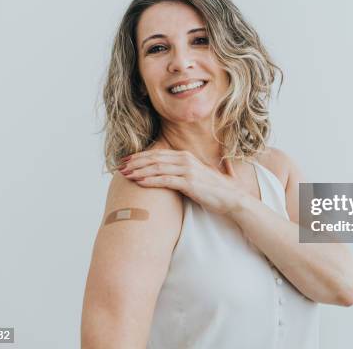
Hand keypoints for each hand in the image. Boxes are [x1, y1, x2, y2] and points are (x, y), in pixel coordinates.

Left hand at [118, 149, 250, 215]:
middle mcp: (186, 160)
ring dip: (138, 171)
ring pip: (156, 168)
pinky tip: (138, 182)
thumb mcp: (197, 176)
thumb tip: (169, 173)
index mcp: (186, 156)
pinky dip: (150, 180)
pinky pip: (165, 180)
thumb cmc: (214, 190)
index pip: (158, 154)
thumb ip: (183, 171)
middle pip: (154, 158)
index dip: (140, 156)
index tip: (127, 160)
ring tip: (125, 174)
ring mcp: (188, 170)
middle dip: (135, 162)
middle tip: (120, 166)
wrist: (232, 198)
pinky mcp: (189, 183)